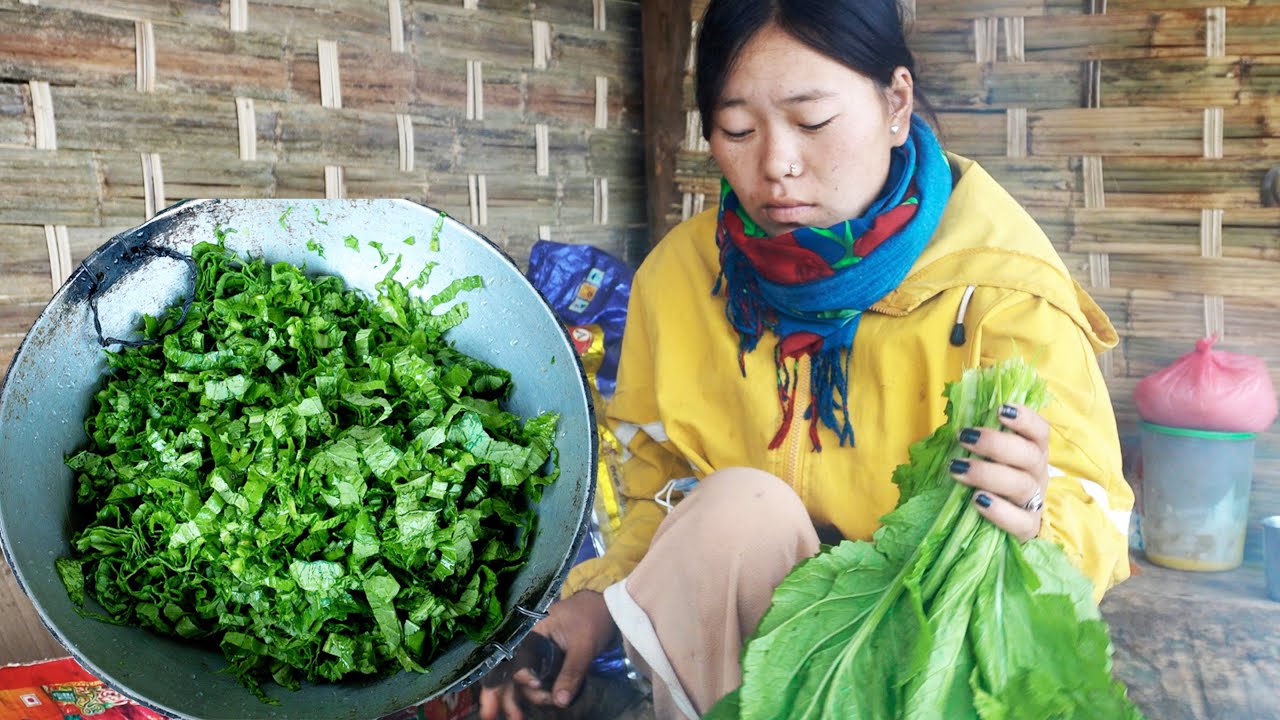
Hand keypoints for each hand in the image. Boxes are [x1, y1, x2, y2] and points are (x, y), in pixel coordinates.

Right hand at [478, 590, 616, 719]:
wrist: (606, 609)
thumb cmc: (591, 619)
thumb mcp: (583, 646)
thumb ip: (571, 673)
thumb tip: (560, 701)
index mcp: (531, 632)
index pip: (514, 657)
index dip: (520, 675)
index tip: (535, 685)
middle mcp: (528, 643)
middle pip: (509, 671)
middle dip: (504, 696)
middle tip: (503, 717)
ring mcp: (535, 653)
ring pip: (521, 680)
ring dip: (524, 699)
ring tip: (529, 713)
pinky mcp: (545, 662)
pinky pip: (534, 680)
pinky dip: (535, 694)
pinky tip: (543, 702)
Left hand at [949, 403, 1049, 541]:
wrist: (1001, 525)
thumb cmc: (989, 481)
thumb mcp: (986, 457)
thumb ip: (977, 439)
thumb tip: (953, 417)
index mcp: (1032, 451)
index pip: (1039, 431)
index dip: (1024, 418)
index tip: (1000, 409)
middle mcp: (1038, 474)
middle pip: (1029, 455)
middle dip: (996, 444)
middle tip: (965, 438)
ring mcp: (1035, 502)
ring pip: (1021, 485)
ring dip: (988, 474)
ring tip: (957, 469)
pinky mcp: (1028, 528)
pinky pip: (1020, 521)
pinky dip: (999, 511)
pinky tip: (977, 501)